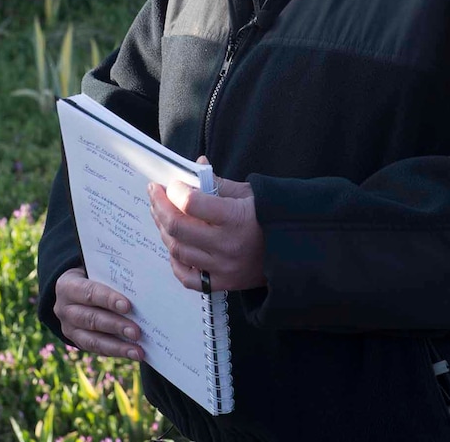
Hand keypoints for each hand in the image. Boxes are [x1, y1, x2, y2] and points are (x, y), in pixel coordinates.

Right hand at [53, 266, 143, 359]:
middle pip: (91, 319)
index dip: (108, 299)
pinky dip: (115, 351)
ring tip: (138, 351)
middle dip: (116, 326)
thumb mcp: (96, 268)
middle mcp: (64, 309)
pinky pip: (96, 349)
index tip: (127, 306)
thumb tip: (141, 279)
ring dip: (117, 346)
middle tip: (137, 332)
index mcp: (67, 286)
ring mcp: (68, 328)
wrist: (73, 288)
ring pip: (92, 340)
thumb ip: (112, 274)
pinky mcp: (76, 341)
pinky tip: (133, 353)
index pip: (89, 292)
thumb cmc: (93, 273)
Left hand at [148, 168, 265, 292]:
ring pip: (178, 250)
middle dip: (160, 207)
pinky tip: (173, 244)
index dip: (175, 191)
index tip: (170, 183)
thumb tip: (196, 166)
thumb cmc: (271, 215)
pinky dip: (175, 261)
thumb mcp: (249, 193)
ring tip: (160, 214)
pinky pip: (187, 277)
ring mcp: (223, 267)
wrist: (295, 249)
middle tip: (154, 194)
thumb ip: (218, 183)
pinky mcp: (223, 283)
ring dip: (163, 229)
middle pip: (178, 227)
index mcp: (235, 217)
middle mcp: (227, 245)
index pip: (192, 203)